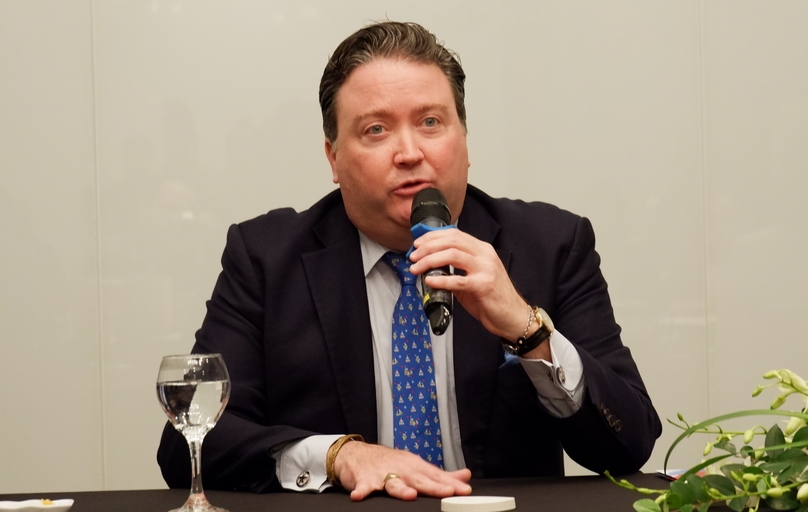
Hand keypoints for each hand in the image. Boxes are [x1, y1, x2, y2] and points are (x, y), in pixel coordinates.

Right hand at [334, 441, 471, 500]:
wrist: (357, 453)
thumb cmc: (389, 462)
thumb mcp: (416, 466)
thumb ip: (440, 475)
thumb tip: (465, 476)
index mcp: (415, 467)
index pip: (436, 476)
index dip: (451, 484)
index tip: (465, 490)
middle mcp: (401, 469)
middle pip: (419, 479)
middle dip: (433, 486)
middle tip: (448, 491)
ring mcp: (382, 474)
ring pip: (393, 483)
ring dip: (401, 488)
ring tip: (410, 495)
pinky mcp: (364, 479)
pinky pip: (362, 486)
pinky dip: (361, 491)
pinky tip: (359, 496)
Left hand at [408, 228, 529, 340]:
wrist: (513, 316)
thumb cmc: (492, 298)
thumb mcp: (473, 276)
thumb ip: (455, 269)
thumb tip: (429, 267)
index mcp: (482, 250)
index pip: (454, 234)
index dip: (433, 237)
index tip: (417, 244)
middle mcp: (484, 255)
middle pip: (451, 241)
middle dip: (428, 247)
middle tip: (413, 256)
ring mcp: (485, 269)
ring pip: (452, 255)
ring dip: (430, 260)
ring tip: (416, 267)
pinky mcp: (484, 286)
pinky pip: (458, 280)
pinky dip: (441, 279)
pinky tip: (429, 281)